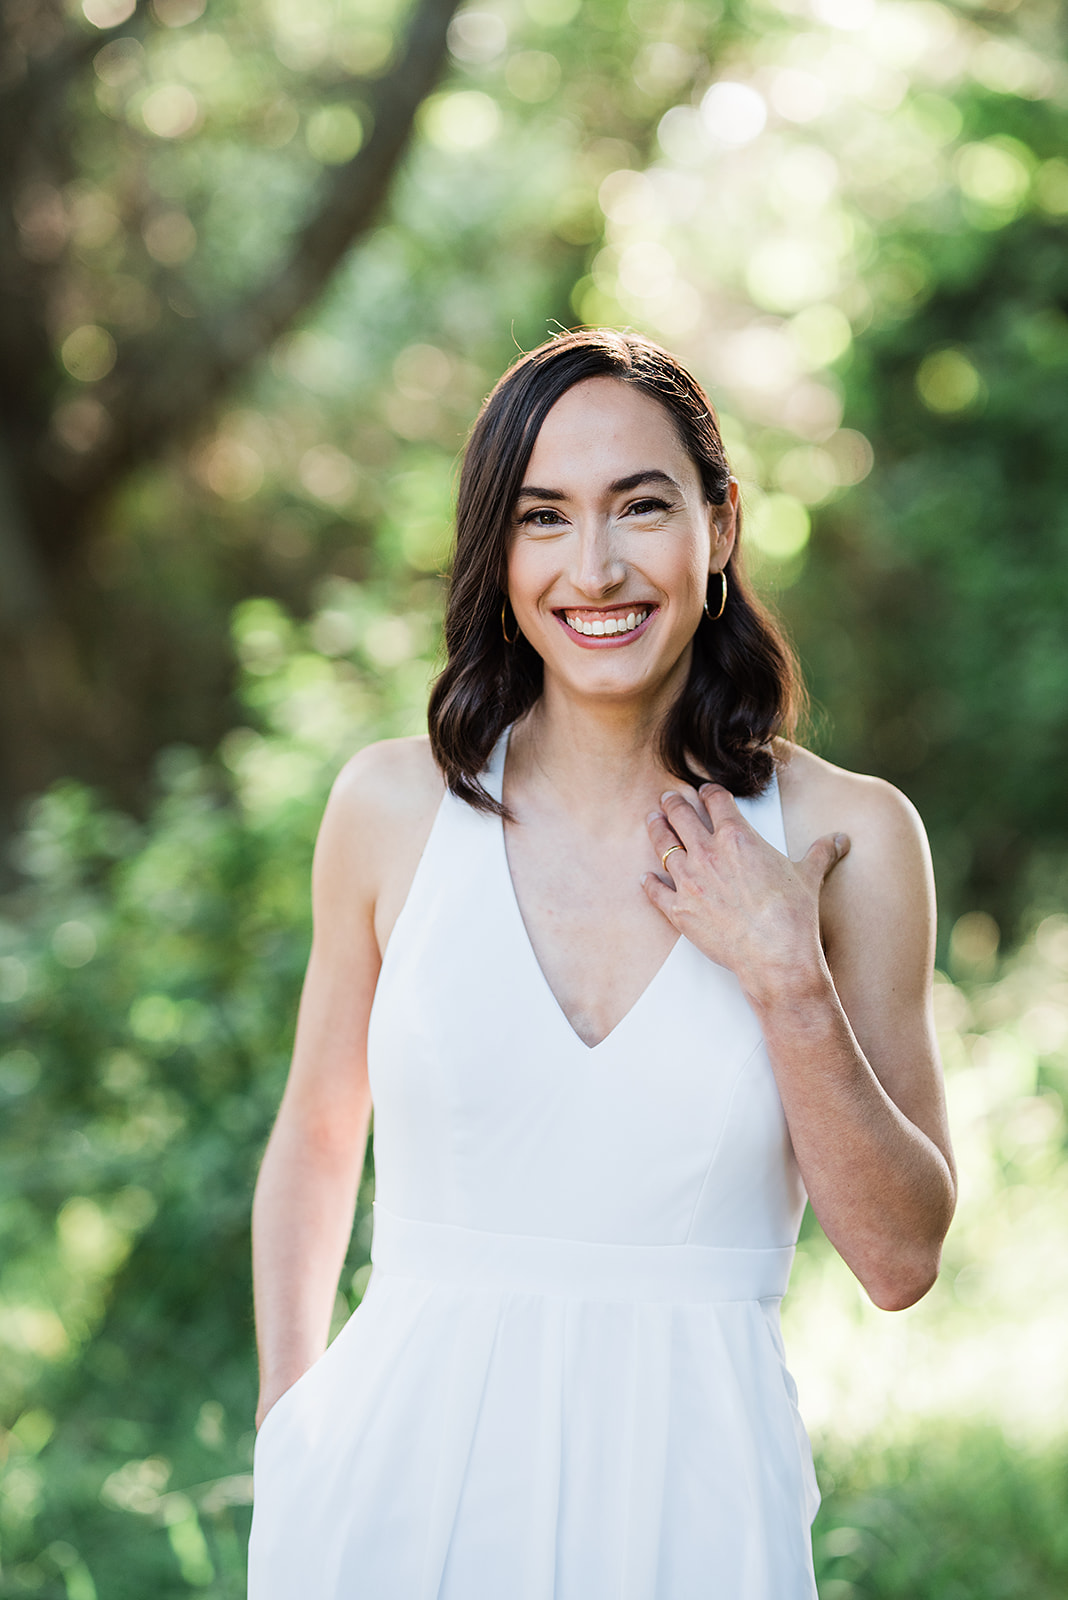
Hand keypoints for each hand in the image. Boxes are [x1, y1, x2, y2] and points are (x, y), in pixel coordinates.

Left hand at [642, 784, 849, 1005]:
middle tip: (667, 797)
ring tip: (652, 820)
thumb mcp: (809, 876)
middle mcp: (707, 853)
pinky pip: (655, 891)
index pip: (716, 801)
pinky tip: (646, 878)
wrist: (775, 955)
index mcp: (737, 836)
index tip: (706, 791)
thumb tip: (841, 840)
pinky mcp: (678, 910)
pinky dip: (649, 883)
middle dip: (673, 803)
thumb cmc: (793, 914)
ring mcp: (689, 881)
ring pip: (663, 846)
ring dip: (656, 830)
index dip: (710, 792)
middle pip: (681, 816)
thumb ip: (821, 852)